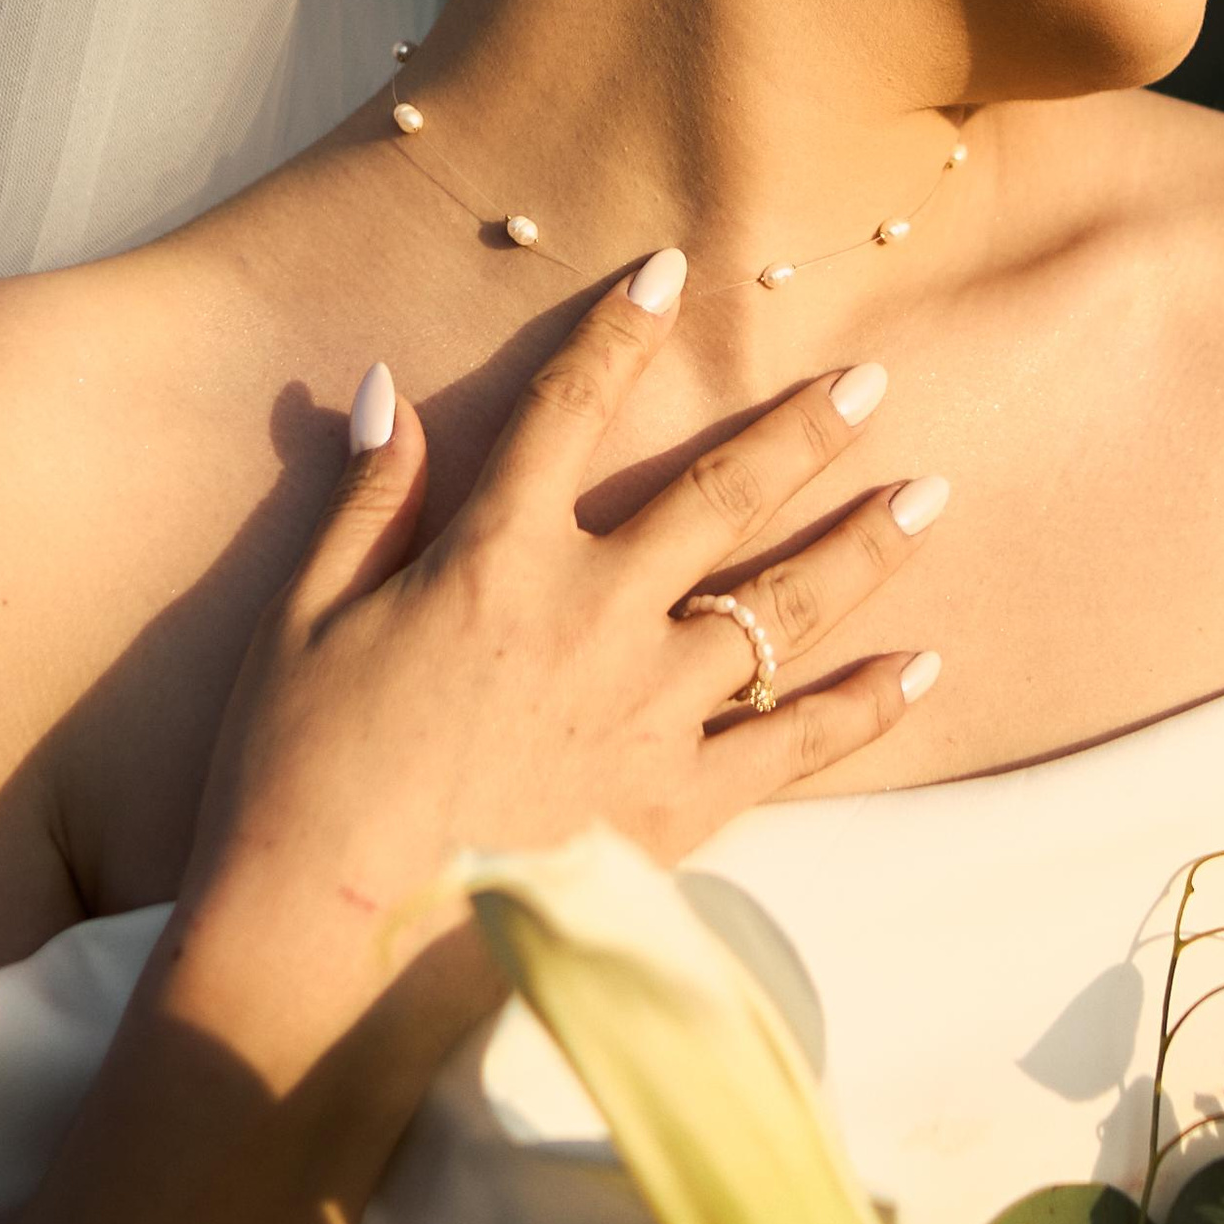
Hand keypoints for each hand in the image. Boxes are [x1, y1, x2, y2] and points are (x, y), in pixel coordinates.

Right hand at [164, 249, 942, 1099]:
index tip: (671, 271)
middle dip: (803, 428)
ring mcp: (646, 712)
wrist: (329, 952)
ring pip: (780, 607)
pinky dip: (864, 708)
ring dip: (862, 548)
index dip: (618, 333)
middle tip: (874, 379)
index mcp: (494, 559)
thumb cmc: (295, 783)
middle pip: (720, 495)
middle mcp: (591, 617)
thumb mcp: (302, 623)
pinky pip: (794, 746)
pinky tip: (921, 668)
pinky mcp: (676, 808)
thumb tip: (391, 388)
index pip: (567, 412)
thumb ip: (366, 502)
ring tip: (928, 498)